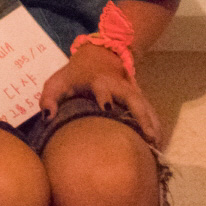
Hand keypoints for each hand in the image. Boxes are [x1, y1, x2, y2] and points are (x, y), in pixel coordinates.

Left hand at [40, 43, 160, 142]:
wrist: (97, 58)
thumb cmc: (74, 76)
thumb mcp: (57, 82)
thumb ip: (49, 98)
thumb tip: (47, 117)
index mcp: (98, 82)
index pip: (102, 88)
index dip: (104, 97)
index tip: (107, 108)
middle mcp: (119, 86)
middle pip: (134, 100)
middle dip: (141, 116)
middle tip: (147, 137)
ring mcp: (132, 92)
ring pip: (146, 107)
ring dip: (152, 125)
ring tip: (156, 146)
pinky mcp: (140, 98)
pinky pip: (151, 112)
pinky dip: (156, 126)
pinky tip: (158, 144)